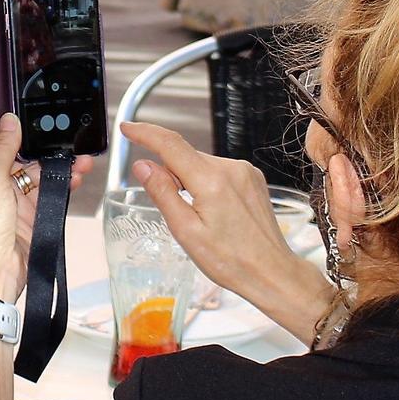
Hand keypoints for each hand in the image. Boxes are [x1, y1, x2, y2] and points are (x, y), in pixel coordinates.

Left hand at [0, 113, 92, 301]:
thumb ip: (2, 148)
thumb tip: (9, 120)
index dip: (11, 128)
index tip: (32, 114)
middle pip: (19, 155)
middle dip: (43, 147)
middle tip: (66, 136)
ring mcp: (10, 198)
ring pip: (38, 173)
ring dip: (59, 165)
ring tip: (81, 158)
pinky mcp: (28, 213)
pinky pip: (48, 192)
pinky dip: (62, 184)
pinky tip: (76, 176)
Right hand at [121, 121, 332, 337]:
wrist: (271, 272)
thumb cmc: (230, 260)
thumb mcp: (186, 231)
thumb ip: (163, 193)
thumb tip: (143, 166)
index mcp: (211, 180)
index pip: (170, 144)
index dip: (145, 133)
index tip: (127, 128)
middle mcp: (231, 168)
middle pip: (186, 155)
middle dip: (169, 171)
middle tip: (172, 207)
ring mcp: (245, 171)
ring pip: (202, 164)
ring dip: (189, 179)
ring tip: (199, 217)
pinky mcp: (252, 178)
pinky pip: (219, 170)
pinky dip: (207, 182)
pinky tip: (213, 210)